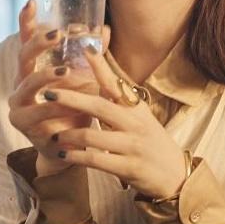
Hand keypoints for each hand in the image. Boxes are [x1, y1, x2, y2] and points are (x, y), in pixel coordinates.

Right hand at [8, 0, 100, 175]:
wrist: (73, 145)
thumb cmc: (79, 106)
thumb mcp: (87, 78)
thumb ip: (92, 56)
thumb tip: (104, 28)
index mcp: (33, 68)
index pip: (26, 40)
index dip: (26, 21)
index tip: (31, 2)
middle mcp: (21, 82)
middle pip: (23, 56)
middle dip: (39, 44)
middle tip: (57, 35)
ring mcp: (18, 103)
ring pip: (28, 83)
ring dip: (48, 76)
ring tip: (67, 71)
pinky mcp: (23, 123)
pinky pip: (37, 111)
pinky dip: (55, 105)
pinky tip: (67, 101)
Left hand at [47, 48, 186, 199]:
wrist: (175, 175)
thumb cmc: (152, 142)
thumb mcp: (140, 118)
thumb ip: (120, 102)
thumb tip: (98, 79)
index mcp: (137, 108)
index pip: (116, 83)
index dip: (101, 66)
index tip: (85, 48)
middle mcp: (136, 123)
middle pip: (99, 106)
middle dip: (71, 99)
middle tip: (48, 92)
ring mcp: (133, 146)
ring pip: (93, 136)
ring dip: (69, 135)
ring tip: (53, 135)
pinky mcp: (129, 168)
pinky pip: (96, 160)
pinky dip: (76, 156)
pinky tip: (64, 154)